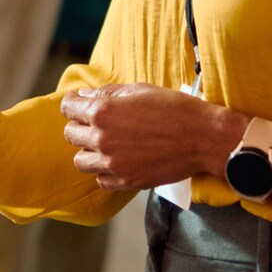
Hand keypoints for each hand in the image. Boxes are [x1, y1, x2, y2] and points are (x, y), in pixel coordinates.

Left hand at [60, 83, 241, 190]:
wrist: (204, 138)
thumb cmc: (174, 109)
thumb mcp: (138, 90)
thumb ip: (106, 93)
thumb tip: (84, 95)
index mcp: (102, 112)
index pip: (67, 108)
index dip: (71, 103)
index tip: (77, 102)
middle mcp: (102, 139)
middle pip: (71, 135)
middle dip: (79, 126)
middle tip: (93, 123)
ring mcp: (113, 163)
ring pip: (81, 161)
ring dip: (88, 152)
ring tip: (104, 145)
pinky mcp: (126, 181)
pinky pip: (101, 180)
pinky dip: (104, 171)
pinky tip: (116, 161)